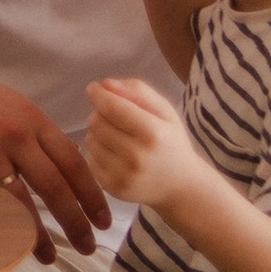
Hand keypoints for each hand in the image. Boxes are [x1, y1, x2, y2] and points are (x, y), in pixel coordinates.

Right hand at [0, 83, 110, 257]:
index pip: (73, 162)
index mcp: (33, 118)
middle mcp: (16, 134)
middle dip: (76, 221)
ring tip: (53, 257)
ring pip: (23, 201)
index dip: (92, 194)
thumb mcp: (10, 105)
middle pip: (56, 186)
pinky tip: (13, 241)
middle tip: (88, 246)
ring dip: (40, 234)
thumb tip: (59, 170)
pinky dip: (5, 224)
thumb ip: (35, 135)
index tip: (104, 220)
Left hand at [85, 76, 204, 216]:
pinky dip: (97, 152)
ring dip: (98, 133)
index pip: (112, 107)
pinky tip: (115, 154)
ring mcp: (122, 175)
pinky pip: (90, 159)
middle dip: (100, 113)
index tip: (94, 88)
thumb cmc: (171, 142)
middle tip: (113, 116)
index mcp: (153, 133)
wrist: (180, 186)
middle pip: (97, 122)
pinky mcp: (112, 187)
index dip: (98, 94)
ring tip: (117, 137)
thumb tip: (105, 84)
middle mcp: (136, 156)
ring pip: (91, 139)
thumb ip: (138, 91)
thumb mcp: (165, 112)